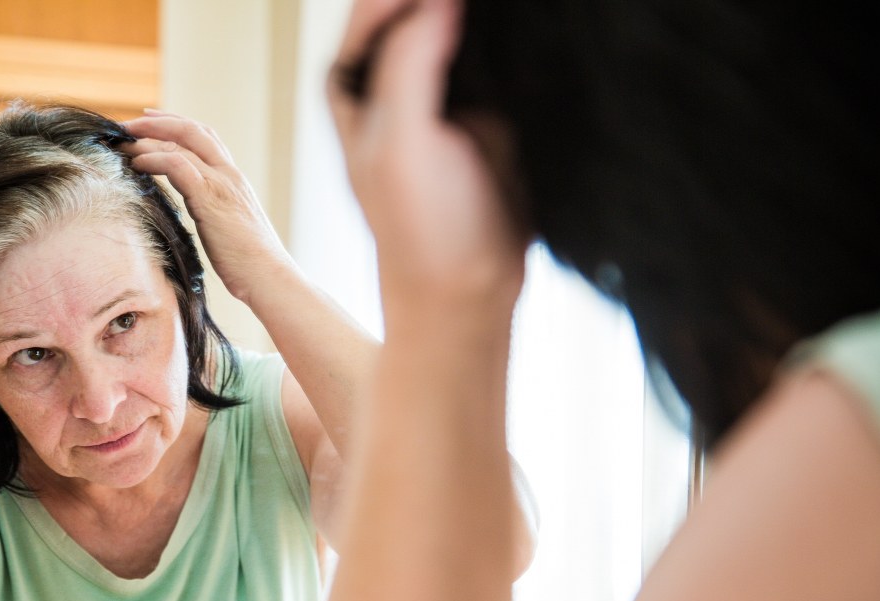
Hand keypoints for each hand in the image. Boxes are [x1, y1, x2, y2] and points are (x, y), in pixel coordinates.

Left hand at [122, 111, 293, 304]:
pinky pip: (177, 165)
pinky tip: (136, 164)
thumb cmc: (249, 263)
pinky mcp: (210, 198)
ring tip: (123, 143)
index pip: (205, 138)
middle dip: (157, 122)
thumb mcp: (228, 228)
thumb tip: (193, 214)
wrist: (268, 276)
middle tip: (128, 124)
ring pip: (181, 143)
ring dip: (147, 138)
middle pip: (192, 130)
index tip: (150, 120)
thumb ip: (211, 211)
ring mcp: (221, 183)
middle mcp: (229, 174)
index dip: (176, 124)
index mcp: (233, 180)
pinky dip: (153, 158)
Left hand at [328, 0, 530, 313]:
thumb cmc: (421, 232)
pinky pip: (499, 62)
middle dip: (439, 3)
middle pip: (413, 16)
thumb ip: (409, 65)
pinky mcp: (490, 115)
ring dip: (476, 19)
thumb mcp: (401, 144)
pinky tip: (525, 35)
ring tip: (498, 8)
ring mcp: (444, 101)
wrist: (472, 293)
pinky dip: (509, 45)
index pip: (373, 14)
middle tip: (475, 1)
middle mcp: (396, 88)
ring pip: (459, 34)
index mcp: (354, 90)